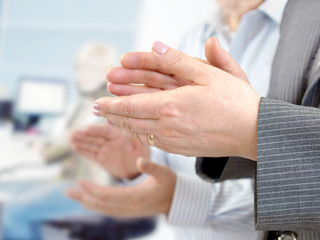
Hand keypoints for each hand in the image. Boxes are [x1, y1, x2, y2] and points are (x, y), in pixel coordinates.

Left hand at [65, 158, 175, 216]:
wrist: (176, 200)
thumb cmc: (170, 184)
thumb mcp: (164, 173)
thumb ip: (152, 167)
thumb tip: (139, 161)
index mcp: (136, 197)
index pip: (109, 196)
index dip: (93, 190)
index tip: (80, 182)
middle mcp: (130, 207)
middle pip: (102, 205)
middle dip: (84, 198)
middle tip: (67, 191)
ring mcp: (129, 211)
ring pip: (104, 209)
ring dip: (87, 202)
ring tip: (74, 195)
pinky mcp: (129, 211)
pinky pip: (109, 210)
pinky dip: (96, 205)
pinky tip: (89, 200)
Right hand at [70, 122, 149, 178]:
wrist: (141, 166)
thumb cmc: (143, 151)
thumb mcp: (141, 143)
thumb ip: (134, 135)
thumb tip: (128, 127)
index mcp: (120, 134)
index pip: (107, 131)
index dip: (97, 130)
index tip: (87, 128)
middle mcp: (111, 140)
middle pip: (96, 137)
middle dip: (85, 135)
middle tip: (74, 133)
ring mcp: (106, 149)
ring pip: (92, 144)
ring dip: (81, 141)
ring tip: (71, 138)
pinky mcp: (102, 159)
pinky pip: (91, 154)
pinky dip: (83, 151)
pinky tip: (74, 147)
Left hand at [93, 39, 259, 159]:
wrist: (253, 132)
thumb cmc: (234, 102)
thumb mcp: (208, 74)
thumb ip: (178, 60)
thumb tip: (155, 46)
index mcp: (171, 106)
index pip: (129, 106)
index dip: (110, 104)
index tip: (97, 102)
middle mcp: (167, 127)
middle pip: (129, 121)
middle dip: (110, 115)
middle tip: (97, 110)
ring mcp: (173, 142)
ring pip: (138, 133)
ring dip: (121, 125)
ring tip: (110, 119)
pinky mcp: (180, 150)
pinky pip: (152, 143)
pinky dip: (138, 135)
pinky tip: (135, 130)